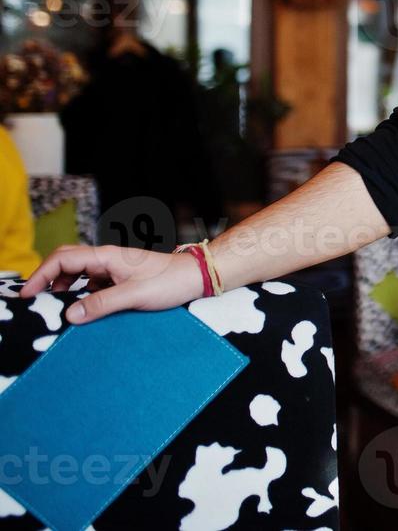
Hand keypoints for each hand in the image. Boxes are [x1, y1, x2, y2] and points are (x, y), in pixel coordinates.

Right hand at [19, 245, 206, 324]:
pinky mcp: (121, 277)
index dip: (41, 274)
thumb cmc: (170, 281)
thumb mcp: (134, 295)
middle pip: (67, 261)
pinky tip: (83, 307)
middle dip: (48, 278)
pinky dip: (81, 292)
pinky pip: (92, 282)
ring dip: (65, 286)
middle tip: (36, 300)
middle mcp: (107, 258)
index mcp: (106, 256)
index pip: (62, 259)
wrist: (197, 276)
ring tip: (57, 306)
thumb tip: (70, 314)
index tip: (27, 294)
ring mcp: (113, 267)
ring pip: (79, 272)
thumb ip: (101, 304)